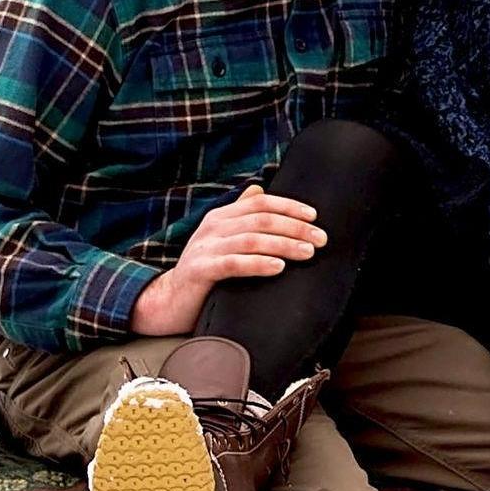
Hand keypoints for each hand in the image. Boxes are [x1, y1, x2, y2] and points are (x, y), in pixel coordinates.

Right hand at [128, 184, 329, 335]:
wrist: (169, 300)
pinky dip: (259, 264)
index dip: (290, 207)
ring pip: (252, 240)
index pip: (261, 203)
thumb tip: (259, 189)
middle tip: (320, 239)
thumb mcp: (220, 238)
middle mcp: (213, 227)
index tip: (314, 216)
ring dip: (284, 244)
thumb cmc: (203, 270)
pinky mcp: (201, 270)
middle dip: (295, 227)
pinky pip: (234, 264)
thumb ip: (239, 214)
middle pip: (261, 220)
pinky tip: (278, 267)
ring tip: (306, 252)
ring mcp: (205, 248)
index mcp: (221, 216)